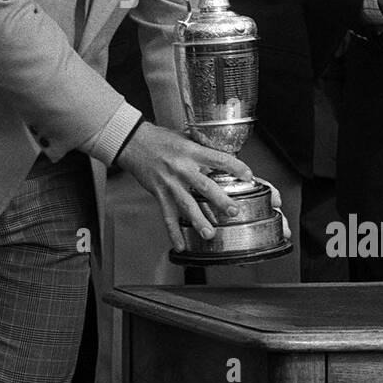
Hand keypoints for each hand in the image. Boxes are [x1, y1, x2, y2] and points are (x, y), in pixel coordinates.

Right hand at [117, 122, 254, 251]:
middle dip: (220, 200)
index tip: (249, 176)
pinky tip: (180, 245)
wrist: (133, 142)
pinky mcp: (159, 193)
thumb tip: (223, 156)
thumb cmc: (160, 139)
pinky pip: (167, 215)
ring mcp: (169, 182)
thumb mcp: (185, 137)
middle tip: (234, 212)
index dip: (235, 166)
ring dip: (198, 220)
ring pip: (186, 204)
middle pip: (204, 185)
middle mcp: (182, 168)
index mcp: (191, 151)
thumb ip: (202, 147)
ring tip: (209, 234)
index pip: (218, 159)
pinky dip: (173, 232)